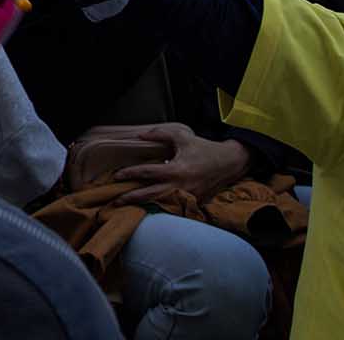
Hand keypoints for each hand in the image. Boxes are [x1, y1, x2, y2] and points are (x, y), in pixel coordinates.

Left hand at [109, 123, 252, 204]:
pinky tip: (147, 208)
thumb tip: (140, 136)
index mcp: (176, 169)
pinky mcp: (193, 201)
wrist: (228, 163)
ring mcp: (187, 196)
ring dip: (143, 205)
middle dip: (132, 198)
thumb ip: (159, 134)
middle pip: (150, 195)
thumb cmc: (203, 148)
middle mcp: (180, 185)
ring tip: (127, 206)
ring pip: (160, 203)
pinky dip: (160, 207)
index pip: (147, 173)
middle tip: (115, 200)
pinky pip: (173, 206)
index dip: (130, 174)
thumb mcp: (182, 137)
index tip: (116, 176)